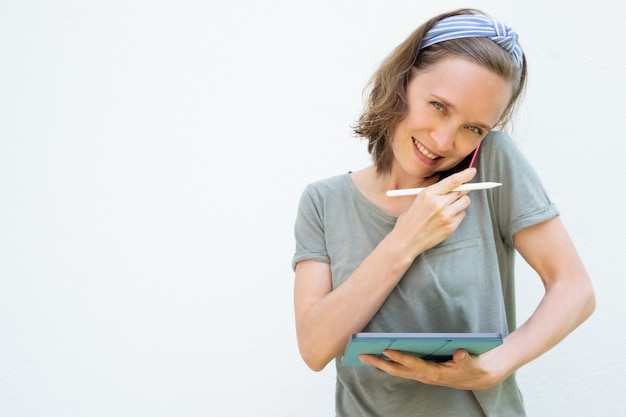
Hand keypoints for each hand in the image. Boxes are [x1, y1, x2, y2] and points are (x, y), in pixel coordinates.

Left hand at [359, 348, 500, 390]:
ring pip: (396, 371)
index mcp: (435, 373)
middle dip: (379, 363)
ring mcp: (421, 375)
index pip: (414, 364)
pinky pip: (401, 370)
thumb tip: (458, 353)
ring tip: (364, 355)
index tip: (387, 349)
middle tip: (362, 355)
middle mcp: (425, 376)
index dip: (400, 357)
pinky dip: (388, 364)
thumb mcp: (471, 361)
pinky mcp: (421, 373)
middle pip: (398, 370)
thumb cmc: (472, 366)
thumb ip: (464, 358)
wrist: (478, 377)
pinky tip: (378, 357)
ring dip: (380, 364)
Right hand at [393, 168, 476, 253]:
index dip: (465, 175)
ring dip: (460, 203)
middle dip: (462, 191)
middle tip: (458, 193)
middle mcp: (438, 203)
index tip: (472, 171)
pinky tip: (445, 219)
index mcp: (428, 194)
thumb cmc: (410, 220)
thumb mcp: (418, 200)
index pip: (452, 181)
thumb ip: (436, 193)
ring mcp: (446, 216)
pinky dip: (457, 215)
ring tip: (448, 208)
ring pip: (465, 202)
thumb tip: (454, 186)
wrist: (405, 241)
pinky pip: (462, 215)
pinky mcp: (451, 226)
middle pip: (462, 191)